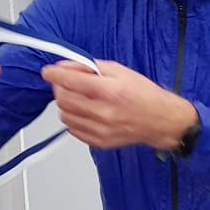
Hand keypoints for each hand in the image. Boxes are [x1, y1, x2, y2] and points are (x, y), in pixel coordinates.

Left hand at [43, 61, 198, 151]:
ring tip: (79, 99)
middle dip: (61, 88)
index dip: (55, 75)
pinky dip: (74, 119)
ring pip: (65, 116)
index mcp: (109, 91)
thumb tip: (67, 67)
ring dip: (66, 104)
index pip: (70, 81)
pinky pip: (73, 130)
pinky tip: (86, 113)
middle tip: (67, 83)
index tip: (48, 72)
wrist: (162, 121)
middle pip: (64, 99)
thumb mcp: (121, 71)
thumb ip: (91, 68)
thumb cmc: (145, 95)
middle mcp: (103, 112)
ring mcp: (100, 130)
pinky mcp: (99, 142)